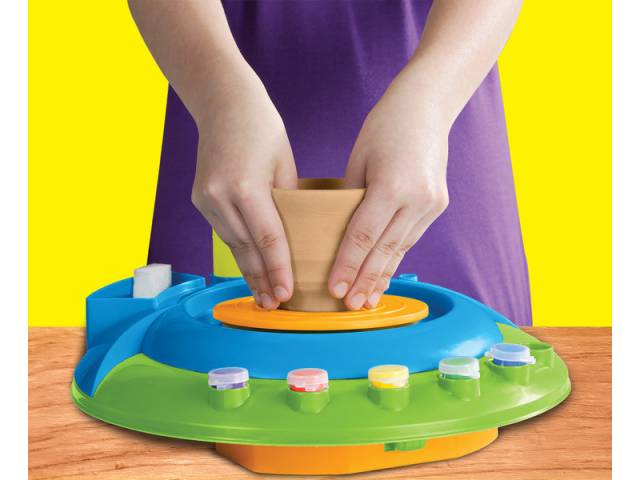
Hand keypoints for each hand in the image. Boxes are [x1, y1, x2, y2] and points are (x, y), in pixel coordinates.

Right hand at [191, 69, 297, 309]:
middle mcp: (220, 196)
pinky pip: (224, 232)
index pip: (268, 239)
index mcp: (246, 186)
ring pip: (233, 245)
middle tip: (275, 305)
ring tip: (263, 294)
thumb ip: (288, 202)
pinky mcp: (199, 199)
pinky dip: (238, 251)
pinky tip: (249, 267)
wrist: (222, 103)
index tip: (286, 294)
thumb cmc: (262, 127)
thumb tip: (294, 236)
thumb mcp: (285, 163)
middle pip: (246, 249)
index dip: (278, 270)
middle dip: (262, 280)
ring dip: (249, 270)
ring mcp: (205, 199)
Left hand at [328, 65, 450, 309]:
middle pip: (385, 250)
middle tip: (351, 307)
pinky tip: (384, 274)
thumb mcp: (358, 160)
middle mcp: (417, 199)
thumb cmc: (384, 127)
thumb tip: (337, 233)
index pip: (363, 236)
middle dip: (366, 281)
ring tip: (367, 299)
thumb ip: (350, 199)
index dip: (348, 266)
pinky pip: (411, 237)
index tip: (335, 290)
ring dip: (383, 275)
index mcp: (392, 186)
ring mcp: (432, 204)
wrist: (426, 108)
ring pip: (401, 248)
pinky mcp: (438, 205)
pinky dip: (395, 257)